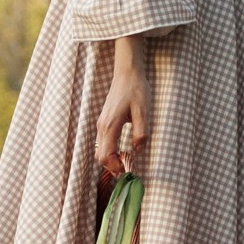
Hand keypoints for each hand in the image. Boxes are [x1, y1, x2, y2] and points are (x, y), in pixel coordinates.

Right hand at [94, 40, 150, 175]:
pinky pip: (102, 142)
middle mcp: (102, 126)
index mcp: (110, 125)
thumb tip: (138, 150)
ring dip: (110, 158)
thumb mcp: (143, 112)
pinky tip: (122, 151)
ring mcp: (101, 123)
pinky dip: (109, 151)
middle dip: (111, 165)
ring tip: (126, 161)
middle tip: (127, 168)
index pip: (106, 155)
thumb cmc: (136, 90)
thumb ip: (141, 133)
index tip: (127, 170)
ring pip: (100, 149)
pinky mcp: (104, 121)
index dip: (115, 166)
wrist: (127, 73)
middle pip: (100, 155)